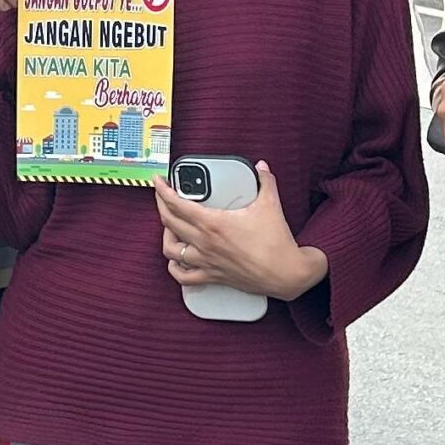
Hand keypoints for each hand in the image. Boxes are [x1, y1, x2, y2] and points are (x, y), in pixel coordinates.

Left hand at [153, 162, 324, 302]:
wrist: (286, 273)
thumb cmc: (277, 242)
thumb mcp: (270, 205)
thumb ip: (265, 181)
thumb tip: (262, 167)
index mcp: (213, 223)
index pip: (177, 204)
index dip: (163, 191)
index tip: (159, 182)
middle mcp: (204, 243)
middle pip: (169, 222)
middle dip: (161, 205)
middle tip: (162, 196)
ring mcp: (206, 261)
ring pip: (171, 250)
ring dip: (166, 236)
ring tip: (169, 226)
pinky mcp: (213, 276)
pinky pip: (184, 276)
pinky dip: (175, 268)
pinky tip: (175, 261)